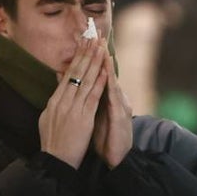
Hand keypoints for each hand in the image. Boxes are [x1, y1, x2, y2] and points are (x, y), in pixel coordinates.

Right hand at [39, 37, 107, 168]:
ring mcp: (72, 108)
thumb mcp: (49, 118)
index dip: (76, 58)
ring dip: (93, 63)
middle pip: (75, 72)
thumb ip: (55, 100)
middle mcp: (62, 101)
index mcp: (54, 101)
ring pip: (84, 80)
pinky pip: (92, 97)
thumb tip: (58, 84)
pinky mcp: (82, 117)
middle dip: (85, 53)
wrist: (55, 161)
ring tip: (99, 47)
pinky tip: (104, 71)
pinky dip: (98, 83)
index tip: (83, 43)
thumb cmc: (53, 142)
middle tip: (92, 36)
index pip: (67, 74)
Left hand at [93, 47, 132, 168]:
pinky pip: (115, 98)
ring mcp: (120, 107)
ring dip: (108, 66)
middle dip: (100, 56)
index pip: (98, 76)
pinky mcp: (121, 116)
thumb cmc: (106, 139)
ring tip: (102, 49)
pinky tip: (108, 75)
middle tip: (96, 38)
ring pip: (112, 82)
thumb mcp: (93, 117)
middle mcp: (116, 100)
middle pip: (107, 74)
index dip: (93, 60)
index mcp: (107, 100)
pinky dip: (111, 85)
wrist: (116, 157)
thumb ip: (87, 101)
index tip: (87, 44)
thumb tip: (75, 87)